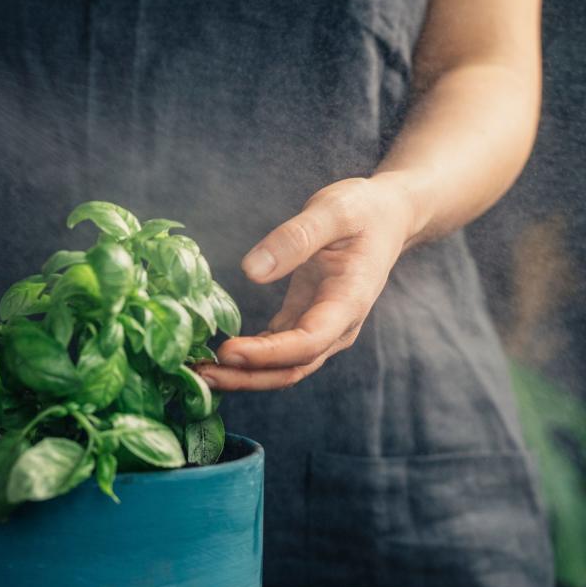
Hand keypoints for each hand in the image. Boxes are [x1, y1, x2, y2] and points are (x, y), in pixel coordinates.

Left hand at [196, 175, 416, 390]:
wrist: (387, 216)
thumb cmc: (363, 210)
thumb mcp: (332, 211)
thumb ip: (295, 239)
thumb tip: (251, 271)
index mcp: (348, 301)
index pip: (307, 342)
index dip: (268, 353)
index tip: (228, 351)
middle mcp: (337, 326)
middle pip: (291, 367)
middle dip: (247, 377)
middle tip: (200, 376)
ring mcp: (322, 327)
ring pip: (283, 367)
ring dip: (243, 375)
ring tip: (199, 372)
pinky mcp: (304, 320)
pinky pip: (276, 351)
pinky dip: (249, 358)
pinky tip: (216, 356)